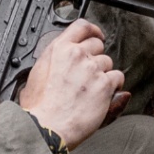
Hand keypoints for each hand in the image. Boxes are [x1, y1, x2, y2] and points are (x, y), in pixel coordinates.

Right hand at [19, 18, 126, 150]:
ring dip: (103, 73)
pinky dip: (114, 85)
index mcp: (59, 49)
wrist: (47, 127)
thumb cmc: (39, 106)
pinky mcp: (104, 84)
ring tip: (91, 89)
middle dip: (95, 57)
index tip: (96, 36)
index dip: (92, 30)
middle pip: (97, 45)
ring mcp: (92, 69)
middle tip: (88, 73)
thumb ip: (51, 60)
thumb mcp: (35, 74)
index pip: (82, 26)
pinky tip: (103, 95)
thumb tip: (58, 58)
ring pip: (108, 62)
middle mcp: (77, 55)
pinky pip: (117, 77)